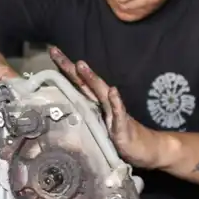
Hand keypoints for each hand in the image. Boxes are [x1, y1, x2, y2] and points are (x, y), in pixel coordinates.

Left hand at [49, 47, 159, 168]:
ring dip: (91, 78)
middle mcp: (104, 104)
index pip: (78, 82)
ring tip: (80, 65)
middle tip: (55, 51)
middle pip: (85, 82)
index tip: (51, 51)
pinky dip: (116, 102)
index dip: (65, 68)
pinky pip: (119, 114)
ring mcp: (114, 114)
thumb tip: (65, 105)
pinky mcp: (123, 127)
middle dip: (70, 67)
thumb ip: (85, 115)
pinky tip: (113, 91)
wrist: (147, 148)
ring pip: (100, 93)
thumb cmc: (120, 137)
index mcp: (95, 103)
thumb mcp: (98, 127)